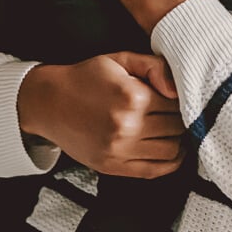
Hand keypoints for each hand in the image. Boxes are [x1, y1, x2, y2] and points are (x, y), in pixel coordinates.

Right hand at [19, 52, 185, 178]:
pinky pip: (155, 171)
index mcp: (132, 97)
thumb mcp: (120, 60)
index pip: (177, 104)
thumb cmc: (87, 78)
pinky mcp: (113, 167)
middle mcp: (127, 126)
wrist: (49, 102)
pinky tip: (169, 149)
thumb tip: (178, 88)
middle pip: (177, 127)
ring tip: (173, 129)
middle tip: (177, 112)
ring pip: (171, 150)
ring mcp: (119, 150)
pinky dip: (170, 162)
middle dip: (181, 118)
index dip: (182, 99)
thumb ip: (154, 66)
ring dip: (178, 140)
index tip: (178, 97)